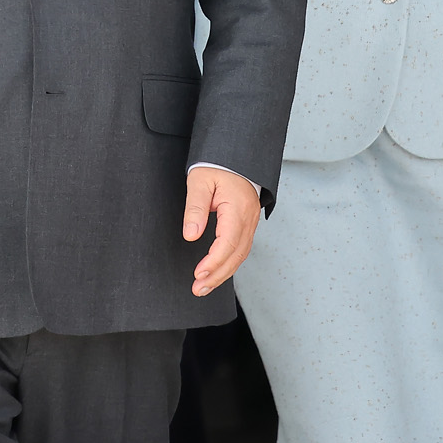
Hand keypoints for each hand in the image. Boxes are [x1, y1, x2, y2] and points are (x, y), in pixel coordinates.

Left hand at [184, 166, 260, 296]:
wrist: (235, 153)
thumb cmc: (216, 164)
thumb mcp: (199, 181)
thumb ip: (195, 208)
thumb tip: (191, 236)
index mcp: (238, 208)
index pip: (228, 243)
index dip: (214, 262)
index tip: (198, 274)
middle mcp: (249, 218)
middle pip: (236, 255)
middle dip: (217, 275)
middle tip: (198, 289)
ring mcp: (251, 222)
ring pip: (240, 255)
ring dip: (223, 273)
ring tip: (204, 287)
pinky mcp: (247, 223)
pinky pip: (241, 248)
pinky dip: (229, 263)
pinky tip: (217, 272)